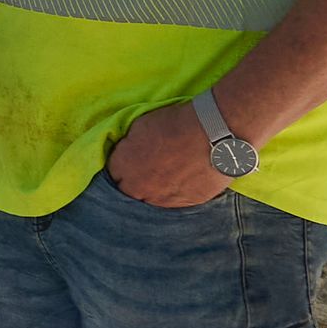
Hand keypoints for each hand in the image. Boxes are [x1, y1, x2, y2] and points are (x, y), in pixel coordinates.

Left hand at [106, 101, 229, 208]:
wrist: (214, 133)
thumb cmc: (175, 124)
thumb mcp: (139, 127)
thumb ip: (129, 145)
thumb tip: (128, 151)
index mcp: (123, 168)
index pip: (113, 174)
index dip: (122, 167)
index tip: (130, 162)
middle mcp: (138, 188)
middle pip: (129, 191)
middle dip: (134, 182)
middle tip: (148, 171)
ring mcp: (162, 199)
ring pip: (152, 200)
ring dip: (156, 190)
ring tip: (169, 176)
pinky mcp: (187, 203)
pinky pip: (176, 202)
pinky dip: (177, 193)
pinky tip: (185, 181)